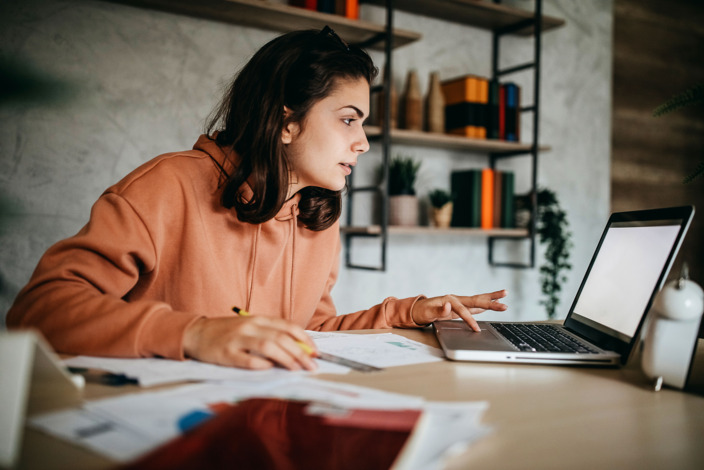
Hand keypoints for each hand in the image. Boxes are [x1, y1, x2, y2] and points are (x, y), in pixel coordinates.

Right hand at [183, 315, 317, 370]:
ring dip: (286, 358)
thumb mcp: (250, 327)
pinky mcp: (225, 353)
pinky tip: (270, 369)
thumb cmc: (227, 332)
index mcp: (258, 319)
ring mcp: (237, 339)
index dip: (304, 339)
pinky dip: (260, 364)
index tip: (315, 352)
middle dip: (300, 352)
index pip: (287, 326)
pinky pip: (246, 359)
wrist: (196, 333)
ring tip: (297, 369)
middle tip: (312, 366)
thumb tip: (297, 348)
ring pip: (267, 346)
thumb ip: (270, 334)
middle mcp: (250, 326)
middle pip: (281, 337)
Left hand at [411, 289, 507, 330]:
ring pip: (478, 300)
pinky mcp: (461, 306)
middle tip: (504, 304)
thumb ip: (438, 310)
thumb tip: (447, 306)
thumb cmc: (423, 311)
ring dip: (491, 298)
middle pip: (476, 300)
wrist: (419, 309)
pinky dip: (485, 304)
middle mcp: (457, 299)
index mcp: (450, 299)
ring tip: (505, 294)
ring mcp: (460, 302)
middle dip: (490, 302)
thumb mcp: (428, 312)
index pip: (463, 311)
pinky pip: (475, 305)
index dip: (470, 320)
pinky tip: (493, 302)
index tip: (476, 330)